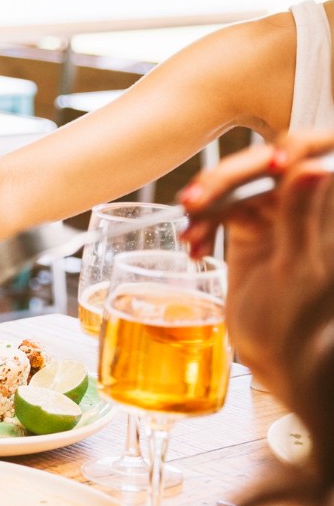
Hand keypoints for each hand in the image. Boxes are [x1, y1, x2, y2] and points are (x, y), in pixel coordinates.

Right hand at [179, 132, 333, 392]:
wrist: (275, 357)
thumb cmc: (299, 322)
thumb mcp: (299, 269)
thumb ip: (302, 215)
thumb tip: (314, 165)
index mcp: (328, 210)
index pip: (317, 157)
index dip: (296, 148)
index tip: (273, 161)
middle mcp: (306, 205)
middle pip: (267, 167)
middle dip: (228, 179)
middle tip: (193, 199)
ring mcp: (276, 215)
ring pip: (237, 186)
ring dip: (207, 205)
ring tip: (187, 230)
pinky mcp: (248, 228)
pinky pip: (219, 211)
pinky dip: (202, 227)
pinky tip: (192, 249)